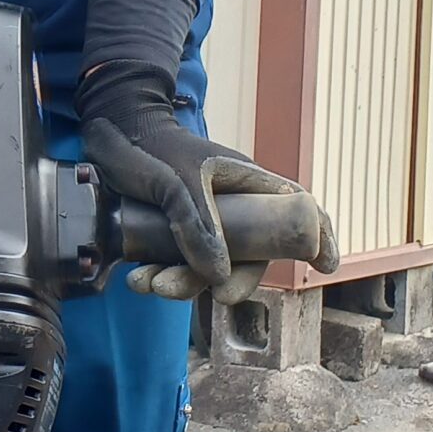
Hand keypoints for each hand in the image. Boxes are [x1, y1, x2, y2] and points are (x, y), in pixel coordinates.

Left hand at [77, 66, 337, 303]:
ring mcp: (201, 224)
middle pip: (251, 256)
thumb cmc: (148, 145)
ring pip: (208, 270)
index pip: (298, 208)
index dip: (319, 235)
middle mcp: (230, 208)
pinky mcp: (171, 236)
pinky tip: (137, 277)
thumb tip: (219, 274)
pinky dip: (159, 278)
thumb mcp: (176, 181)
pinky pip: (176, 267)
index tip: (327, 265)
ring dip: (183, 284)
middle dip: (235, 281)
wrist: (105, 134)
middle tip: (219, 297)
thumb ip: (199, 224)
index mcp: (246, 184)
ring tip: (150, 283)